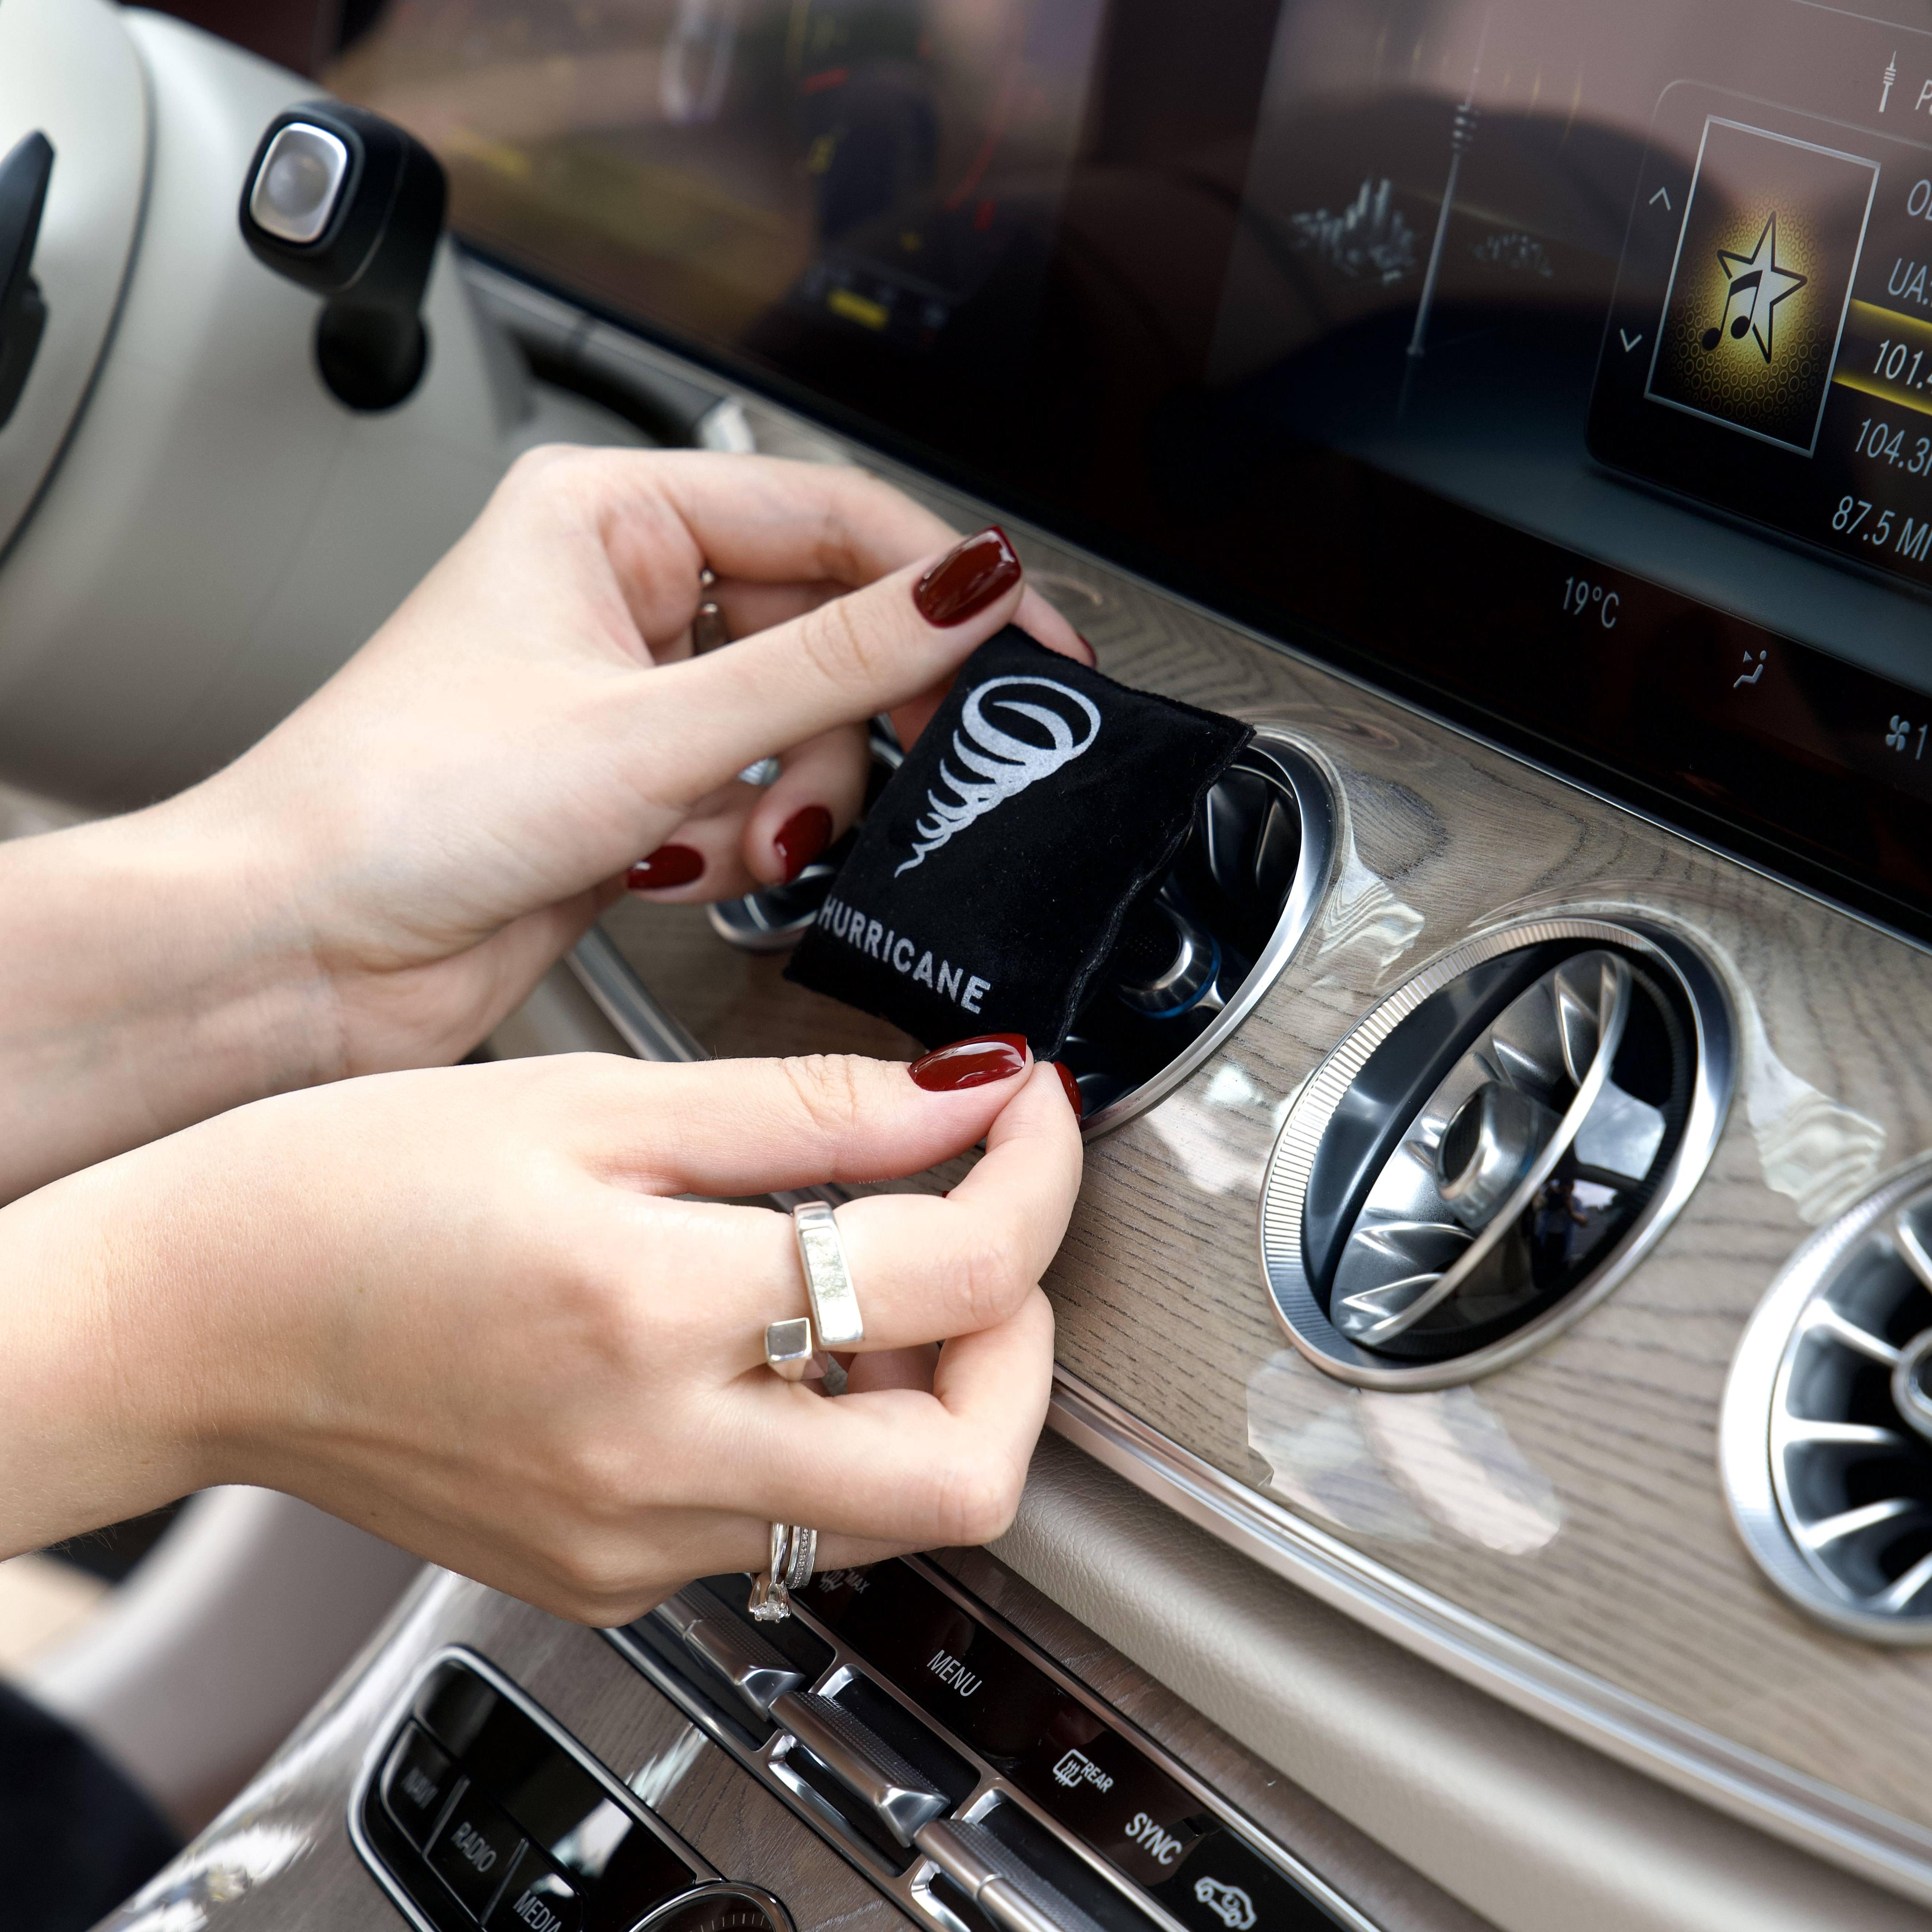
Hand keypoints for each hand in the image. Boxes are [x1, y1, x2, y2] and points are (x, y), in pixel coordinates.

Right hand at [0, 1042, 1081, 1618]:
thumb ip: (806, 1107)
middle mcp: (651, 1460)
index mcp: (647, 1312)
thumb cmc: (351, 1191)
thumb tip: (964, 1093)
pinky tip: (764, 1341)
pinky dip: (824, 1431)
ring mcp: (629, 1541)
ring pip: (884, 1512)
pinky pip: (782, 1524)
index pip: (956, 1277)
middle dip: (1022, 1349)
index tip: (1030, 1115)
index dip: (1036, 1179)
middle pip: (965, 1474)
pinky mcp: (605, 1572)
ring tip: (859, 1279)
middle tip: (984, 1244)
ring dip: (926, 1391)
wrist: (195, 1318)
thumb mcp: (592, 1100)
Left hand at [207, 448, 1086, 1076]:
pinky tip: (680, 864)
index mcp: (602, 518)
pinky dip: (740, 837)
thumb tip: (965, 590)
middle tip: (899, 768)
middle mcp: (616, 595)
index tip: (1024, 643)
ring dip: (786, 793)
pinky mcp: (631, 786)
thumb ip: (830, 663)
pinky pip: (750, 791)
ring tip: (733, 839)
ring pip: (795, 722)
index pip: (826, 515)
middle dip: (843, 720)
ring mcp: (626, 695)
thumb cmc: (397, 809)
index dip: (939, 580)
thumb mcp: (652, 728)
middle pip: (818, 625)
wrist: (297, 951)